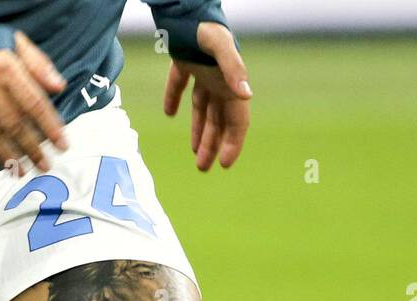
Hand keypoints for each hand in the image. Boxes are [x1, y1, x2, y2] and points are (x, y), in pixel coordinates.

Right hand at [0, 31, 68, 174]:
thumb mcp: (13, 42)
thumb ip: (37, 63)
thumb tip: (59, 86)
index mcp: (3, 64)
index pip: (33, 102)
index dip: (50, 126)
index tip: (62, 145)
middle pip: (13, 124)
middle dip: (31, 148)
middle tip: (44, 165)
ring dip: (7, 157)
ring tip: (20, 171)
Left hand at [163, 22, 251, 170]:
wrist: (185, 5)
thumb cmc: (205, 25)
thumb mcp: (220, 46)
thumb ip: (233, 69)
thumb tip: (247, 95)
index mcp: (231, 81)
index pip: (237, 120)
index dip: (234, 143)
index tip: (225, 164)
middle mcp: (220, 79)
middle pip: (219, 120)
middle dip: (214, 145)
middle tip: (203, 168)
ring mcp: (203, 72)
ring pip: (203, 109)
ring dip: (200, 132)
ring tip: (194, 155)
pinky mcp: (185, 62)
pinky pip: (181, 86)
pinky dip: (175, 99)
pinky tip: (169, 114)